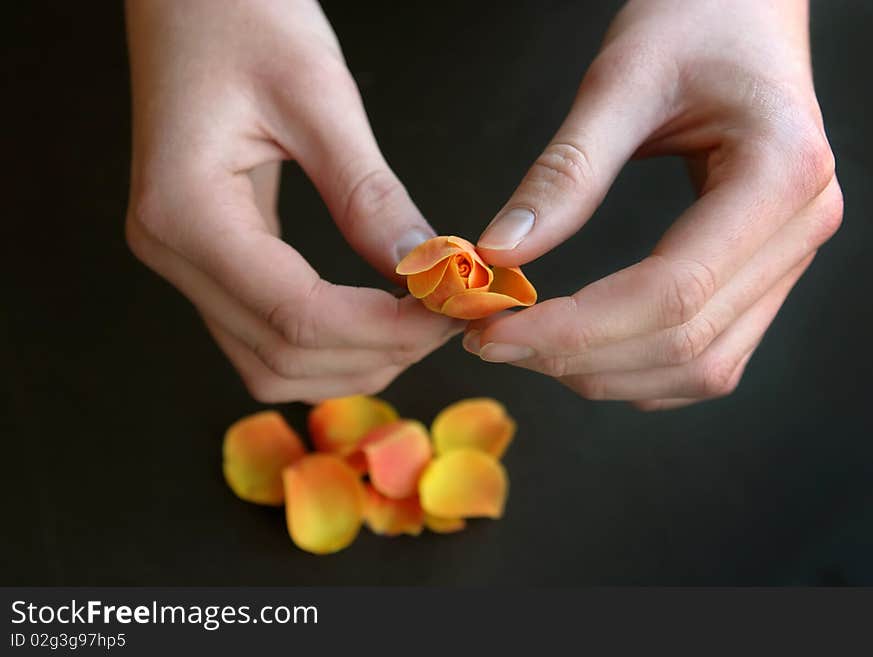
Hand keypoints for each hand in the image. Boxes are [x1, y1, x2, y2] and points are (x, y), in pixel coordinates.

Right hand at [125, 0, 457, 402]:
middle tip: (445, 320)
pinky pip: (263, 333)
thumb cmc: (238, 16)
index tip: (448, 313)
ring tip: (419, 324)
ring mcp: (182, 259)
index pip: (296, 315)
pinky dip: (326, 343)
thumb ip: (368, 194)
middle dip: (375, 353)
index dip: (383, 330)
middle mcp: (171, 251)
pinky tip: (375, 320)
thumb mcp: (316, 95)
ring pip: (269, 362)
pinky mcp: (205, 255)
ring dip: (351, 361)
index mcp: (186, 213)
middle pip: (281, 356)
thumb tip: (424, 269)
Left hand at [464, 0, 841, 409]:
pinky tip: (585, 353)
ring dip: (607, 374)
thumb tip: (499, 254)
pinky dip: (642, 370)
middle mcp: (799, 230)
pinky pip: (710, 355)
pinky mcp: (764, 272)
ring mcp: (789, 258)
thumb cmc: (694, 21)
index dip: (576, 329)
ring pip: (702, 367)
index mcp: (780, 174)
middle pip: (686, 343)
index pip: (672, 292)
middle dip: (578, 358)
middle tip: (493, 342)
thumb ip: (564, 173)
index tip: (494, 332)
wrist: (744, 8)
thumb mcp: (621, 81)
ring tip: (528, 348)